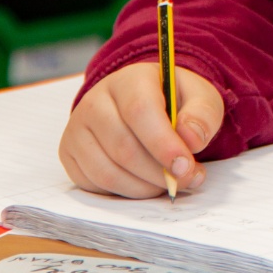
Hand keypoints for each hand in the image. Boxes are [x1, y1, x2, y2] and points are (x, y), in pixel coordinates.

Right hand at [59, 62, 223, 198]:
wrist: (144, 102)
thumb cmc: (174, 101)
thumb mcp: (200, 98)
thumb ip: (203, 116)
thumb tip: (192, 139)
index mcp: (128, 79)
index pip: (139, 112)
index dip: (163, 144)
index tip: (185, 167)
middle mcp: (95, 101)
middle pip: (123, 148)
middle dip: (158, 173)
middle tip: (186, 180)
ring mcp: (77, 128)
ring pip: (107, 171)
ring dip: (143, 187)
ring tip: (168, 182)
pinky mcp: (70, 153)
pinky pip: (95, 184)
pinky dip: (125, 192)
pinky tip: (145, 182)